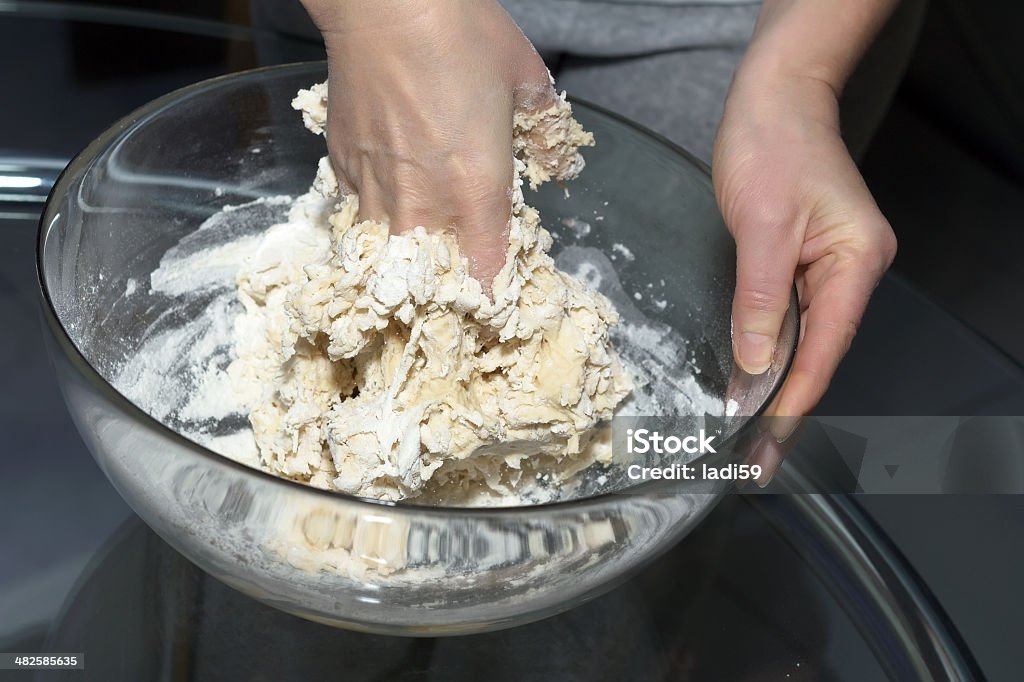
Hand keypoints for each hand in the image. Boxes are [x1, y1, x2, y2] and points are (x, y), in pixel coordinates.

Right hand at [300, 0, 554, 287]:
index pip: (486, 278)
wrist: (384, 2)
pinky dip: (378, 223)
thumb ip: (546, 131)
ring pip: (390, 258)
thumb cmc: (461, 34)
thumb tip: (556, 158)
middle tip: (460, 286)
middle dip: (449, 292)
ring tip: (422, 260)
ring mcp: (376, 190)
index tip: (499, 304)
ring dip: (409, 264)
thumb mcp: (527, 79)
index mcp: (476, 193)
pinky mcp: (342, 168)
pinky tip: (391, 209)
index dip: (493, 300)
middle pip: (432, 284)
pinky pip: (361, 218)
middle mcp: (423, 204)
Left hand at [713, 71, 896, 452]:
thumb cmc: (775, 144)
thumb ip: (760, 296)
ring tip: (747, 438)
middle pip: (817, 355)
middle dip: (784, 409)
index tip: (767, 440)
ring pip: (800, 344)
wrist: (774, 100)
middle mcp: (849, 273)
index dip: (794, 400)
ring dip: (774, 389)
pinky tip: (751, 386)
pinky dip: (767, 356)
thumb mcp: (764, 222)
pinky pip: (786, 321)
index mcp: (856, 263)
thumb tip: (756, 363)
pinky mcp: (801, 265)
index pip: (825, 348)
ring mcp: (827, 270)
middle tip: (754, 461)